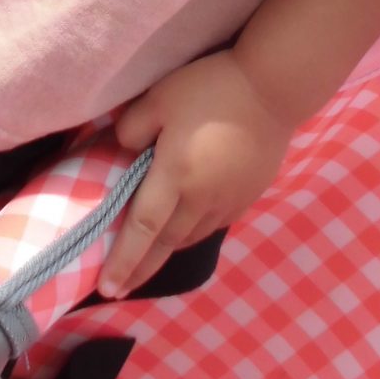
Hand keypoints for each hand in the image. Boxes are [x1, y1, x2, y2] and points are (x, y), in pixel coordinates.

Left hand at [98, 52, 293, 297]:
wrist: (273, 89)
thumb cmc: (211, 88)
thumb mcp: (160, 98)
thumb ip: (132, 128)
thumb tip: (121, 150)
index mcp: (175, 176)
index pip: (142, 230)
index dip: (123, 260)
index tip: (106, 287)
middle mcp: (200, 199)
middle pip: (164, 243)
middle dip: (139, 269)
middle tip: (117, 290)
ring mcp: (227, 201)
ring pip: (189, 237)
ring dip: (165, 252)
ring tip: (147, 262)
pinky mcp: (247, 196)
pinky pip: (212, 225)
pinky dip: (191, 234)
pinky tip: (185, 230)